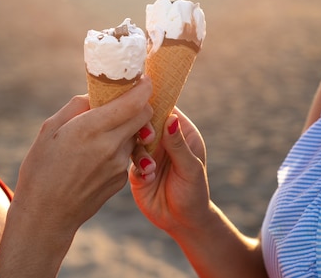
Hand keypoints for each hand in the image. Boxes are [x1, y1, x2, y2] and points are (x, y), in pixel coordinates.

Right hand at [12, 77, 152, 234]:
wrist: (46, 215)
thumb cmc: (41, 169)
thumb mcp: (50, 129)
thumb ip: (78, 106)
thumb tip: (96, 95)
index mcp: (92, 129)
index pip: (134, 102)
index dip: (143, 87)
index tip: (144, 78)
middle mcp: (111, 146)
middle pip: (144, 116)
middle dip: (139, 104)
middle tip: (126, 99)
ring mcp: (119, 165)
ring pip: (135, 135)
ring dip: (127, 127)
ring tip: (103, 131)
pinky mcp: (120, 180)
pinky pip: (127, 154)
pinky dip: (119, 147)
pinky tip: (97, 154)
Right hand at [129, 107, 210, 236]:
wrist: (182, 222)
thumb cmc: (194, 193)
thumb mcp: (190, 168)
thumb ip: (178, 145)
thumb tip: (170, 118)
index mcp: (180, 131)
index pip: (165, 107)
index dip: (153, 101)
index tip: (142, 98)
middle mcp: (162, 138)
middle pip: (144, 119)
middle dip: (141, 125)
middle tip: (147, 138)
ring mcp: (146, 152)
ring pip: (132, 137)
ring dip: (139, 150)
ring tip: (151, 167)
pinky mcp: (135, 167)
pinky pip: (126, 158)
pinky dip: (135, 165)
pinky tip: (147, 177)